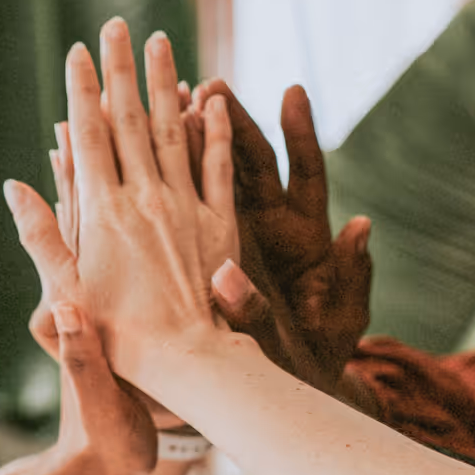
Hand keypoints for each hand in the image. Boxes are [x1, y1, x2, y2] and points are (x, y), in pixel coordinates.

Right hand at [13, 18, 233, 401]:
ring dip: (166, 83)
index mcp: (104, 214)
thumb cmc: (117, 337)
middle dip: (122, 69)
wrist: (187, 362)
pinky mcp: (219, 222)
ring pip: (175, 131)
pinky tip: (212, 98)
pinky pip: (218, 165)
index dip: (83, 90)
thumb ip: (41, 235)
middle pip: (131, 120)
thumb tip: (14, 186)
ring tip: (161, 42)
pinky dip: (215, 129)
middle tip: (118, 25)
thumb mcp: (64, 290)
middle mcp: (145, 199)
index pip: (91, 137)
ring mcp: (185, 206)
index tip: (78, 51)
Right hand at [190, 80, 371, 394]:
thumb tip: (334, 238)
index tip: (292, 93)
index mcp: (307, 238)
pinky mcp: (205, 252)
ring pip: (209, 179)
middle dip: (231, 121)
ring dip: (192, 140)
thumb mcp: (337, 324)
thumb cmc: (313, 360)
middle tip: (210, 85)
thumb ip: (336, 283)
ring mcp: (234, 237)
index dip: (300, 135)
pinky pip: (183, 209)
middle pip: (251, 162)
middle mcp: (271, 227)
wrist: (284, 388)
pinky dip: (165, 181)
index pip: (305, 174)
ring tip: (166, 99)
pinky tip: (138, 153)